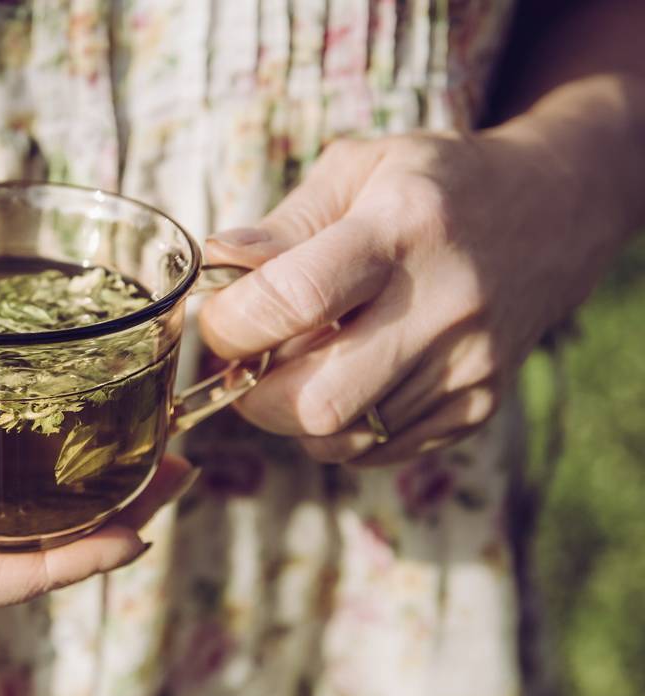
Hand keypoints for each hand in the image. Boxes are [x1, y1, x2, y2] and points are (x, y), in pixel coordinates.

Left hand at [199, 131, 600, 465]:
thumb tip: (216, 264)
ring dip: (295, 415)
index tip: (222, 321)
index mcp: (400, 229)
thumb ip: (281, 224)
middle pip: (318, 400)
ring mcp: (467, 364)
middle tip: (248, 364)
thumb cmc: (431, 185)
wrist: (552, 214)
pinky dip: (340, 430)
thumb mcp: (356, 170)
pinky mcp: (479, 404)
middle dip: (256, 397)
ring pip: (343, 437)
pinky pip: (378, 451)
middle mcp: (443, 304)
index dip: (234, 324)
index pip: (296, 298)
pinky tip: (346, 381)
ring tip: (300, 367)